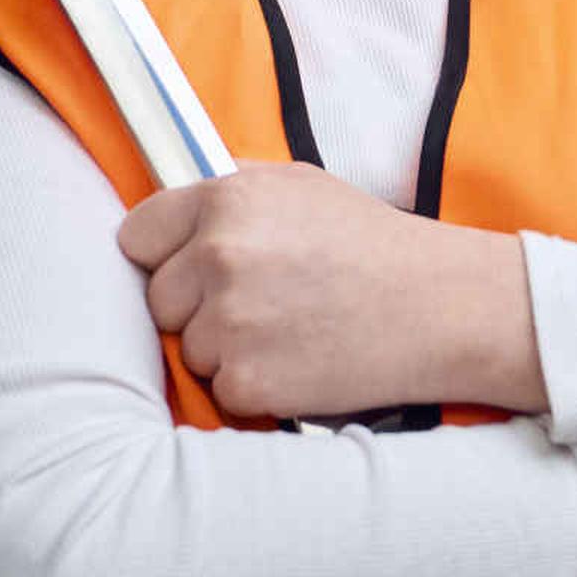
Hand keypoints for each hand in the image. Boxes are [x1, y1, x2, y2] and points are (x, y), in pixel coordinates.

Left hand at [116, 163, 526, 424]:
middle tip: (260, 305)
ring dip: (228, 349)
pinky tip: (301, 362)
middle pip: (159, 299)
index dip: (163, 257)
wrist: (439, 306)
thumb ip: (231, 190)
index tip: (188, 270)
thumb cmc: (374, 245)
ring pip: (190, 349)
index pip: (136, 236)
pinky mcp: (248, 381)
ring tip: (291, 331)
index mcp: (226, 201)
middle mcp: (218, 257)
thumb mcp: (301, 186)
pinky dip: (255, 386)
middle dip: (196, 307)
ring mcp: (229, 323)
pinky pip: (222, 389)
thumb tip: (176, 203)